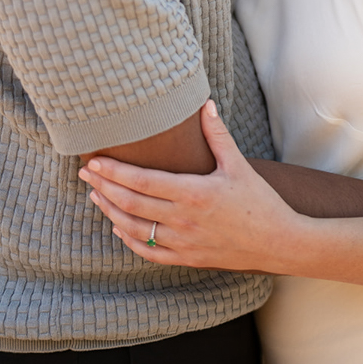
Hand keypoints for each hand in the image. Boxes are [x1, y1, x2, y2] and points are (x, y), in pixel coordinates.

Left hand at [78, 100, 305, 270]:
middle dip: (104, 188)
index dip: (115, 172)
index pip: (143, 181)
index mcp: (194, 193)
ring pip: (134, 229)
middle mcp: (183, 220)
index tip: (94, 162)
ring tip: (95, 196)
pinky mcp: (186, 259)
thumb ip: (217, 135)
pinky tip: (118, 227)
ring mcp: (183, 243)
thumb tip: (205, 104)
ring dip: (111, 212)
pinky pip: (148, 252)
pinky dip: (128, 239)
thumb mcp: (238, 164)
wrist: (277, 242)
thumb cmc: (259, 201)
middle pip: (132, 204)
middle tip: (84, 174)